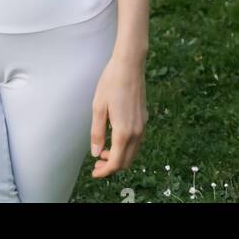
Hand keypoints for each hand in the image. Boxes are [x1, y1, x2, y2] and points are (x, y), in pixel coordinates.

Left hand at [89, 60, 146, 178]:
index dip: (104, 171)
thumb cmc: (111, 83)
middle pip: (126, 161)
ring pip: (133, 153)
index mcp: (123, 132)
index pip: (116, 162)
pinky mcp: (144, 119)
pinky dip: (126, 148)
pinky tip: (114, 140)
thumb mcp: (98, 107)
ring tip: (103, 151)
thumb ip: (97, 133)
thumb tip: (95, 153)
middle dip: (111, 166)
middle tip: (97, 162)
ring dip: (119, 157)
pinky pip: (137, 142)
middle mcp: (136, 133)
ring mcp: (142, 126)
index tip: (94, 172)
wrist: (130, 65)